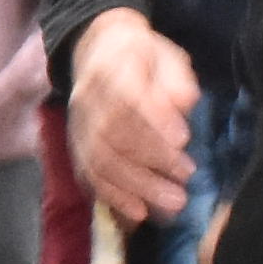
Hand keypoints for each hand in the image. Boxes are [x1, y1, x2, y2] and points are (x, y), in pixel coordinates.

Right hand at [67, 10, 203, 224]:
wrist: (98, 50)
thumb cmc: (144, 57)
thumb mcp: (167, 56)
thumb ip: (176, 80)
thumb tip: (184, 103)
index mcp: (112, 67)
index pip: (126, 96)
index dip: (153, 120)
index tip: (184, 139)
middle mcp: (88, 98)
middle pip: (112, 133)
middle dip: (151, 160)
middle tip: (186, 177)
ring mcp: (78, 124)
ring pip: (100, 159)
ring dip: (136, 186)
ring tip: (171, 203)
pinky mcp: (76, 145)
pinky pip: (88, 174)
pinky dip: (113, 197)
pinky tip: (137, 213)